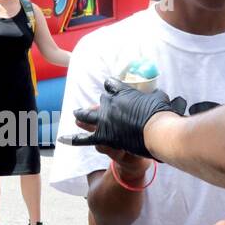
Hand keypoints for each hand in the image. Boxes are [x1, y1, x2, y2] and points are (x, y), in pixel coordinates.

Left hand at [65, 79, 185, 158]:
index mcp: (123, 92)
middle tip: (99, 106)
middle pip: (101, 101)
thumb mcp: (160, 98)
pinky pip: (84, 139)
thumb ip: (155, 95)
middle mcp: (111, 104)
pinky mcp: (103, 136)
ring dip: (81, 114)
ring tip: (76, 114)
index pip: (111, 85)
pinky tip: (62, 139)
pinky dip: (73, 139)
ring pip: (87, 116)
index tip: (110, 87)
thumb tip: (158, 93)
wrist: (157, 131)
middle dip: (101, 103)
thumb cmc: (162, 114)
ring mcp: (105, 120)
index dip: (111, 86)